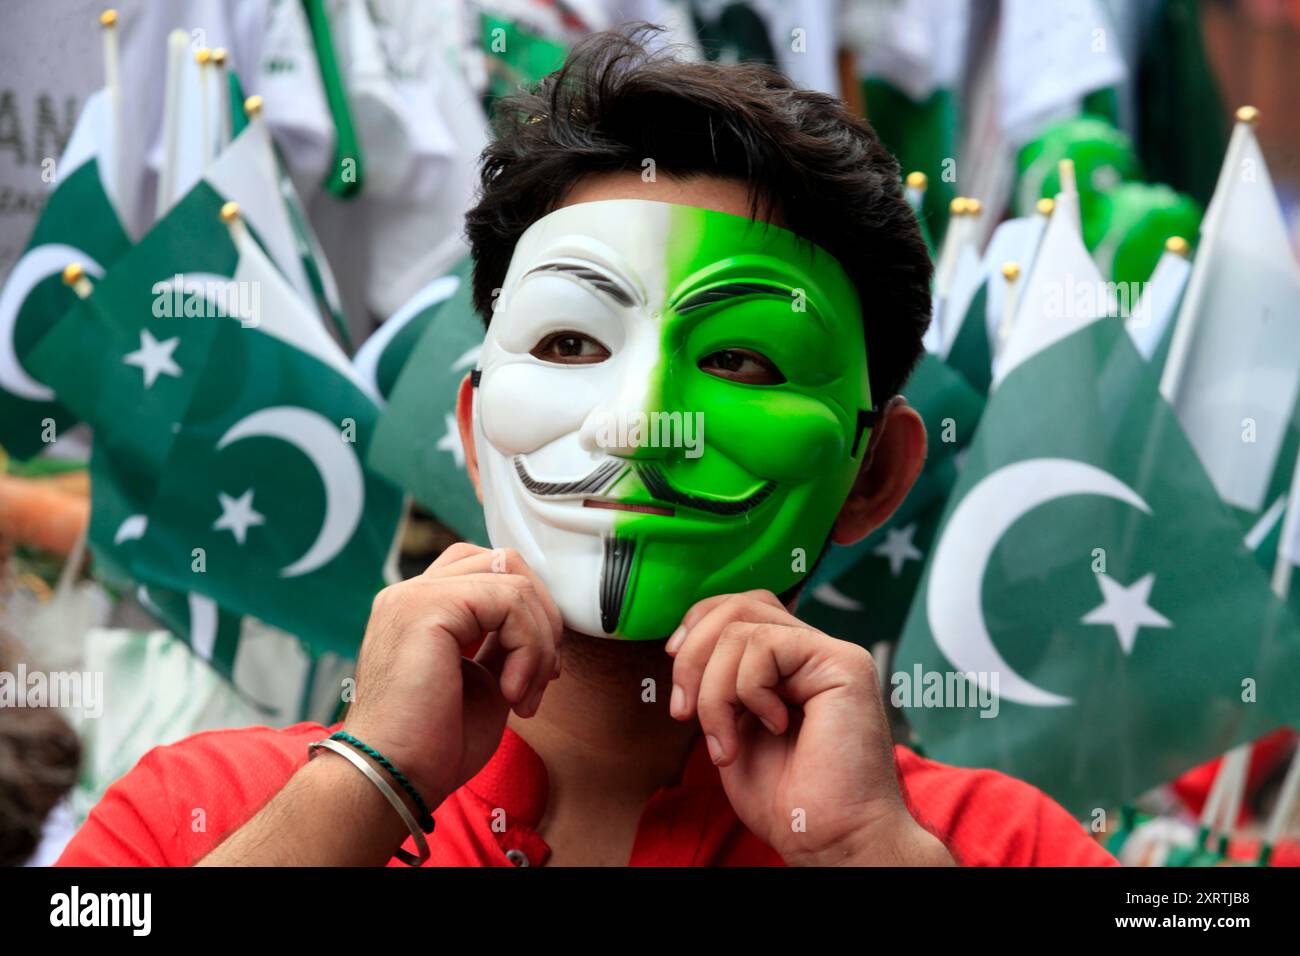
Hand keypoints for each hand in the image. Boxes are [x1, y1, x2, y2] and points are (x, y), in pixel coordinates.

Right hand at [342, 543, 562, 812]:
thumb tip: (544, 623)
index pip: (492, 573)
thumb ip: (503, 643)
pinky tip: (510, 692)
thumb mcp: (484, 680)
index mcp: (423, 608)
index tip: (539, 674)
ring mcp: (416, 594)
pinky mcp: (427, 606)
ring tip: (522, 694)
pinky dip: (528, 648)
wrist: (393, 779)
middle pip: (507, 563)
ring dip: (539, 642)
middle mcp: (413, 592)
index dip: (530, 615)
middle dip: (543, 618)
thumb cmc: (433, 746)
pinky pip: (510, 601)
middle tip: (542, 678)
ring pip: (514, 580)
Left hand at [666, 590, 952, 865]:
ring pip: (741, 628)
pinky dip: (747, 691)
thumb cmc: (788, 798)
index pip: (738, 608)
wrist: (829, 838)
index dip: (696, 630)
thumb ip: (719, 681)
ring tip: (729, 740)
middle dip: (692, 657)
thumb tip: (683, 646)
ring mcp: (829, 654)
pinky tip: (773, 726)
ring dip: (715, 690)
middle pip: (736, 606)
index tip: (679, 685)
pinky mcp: (842, 663)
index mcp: (788, 665)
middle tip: (685, 713)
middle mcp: (811, 652)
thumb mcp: (732, 726)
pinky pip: (765, 646)